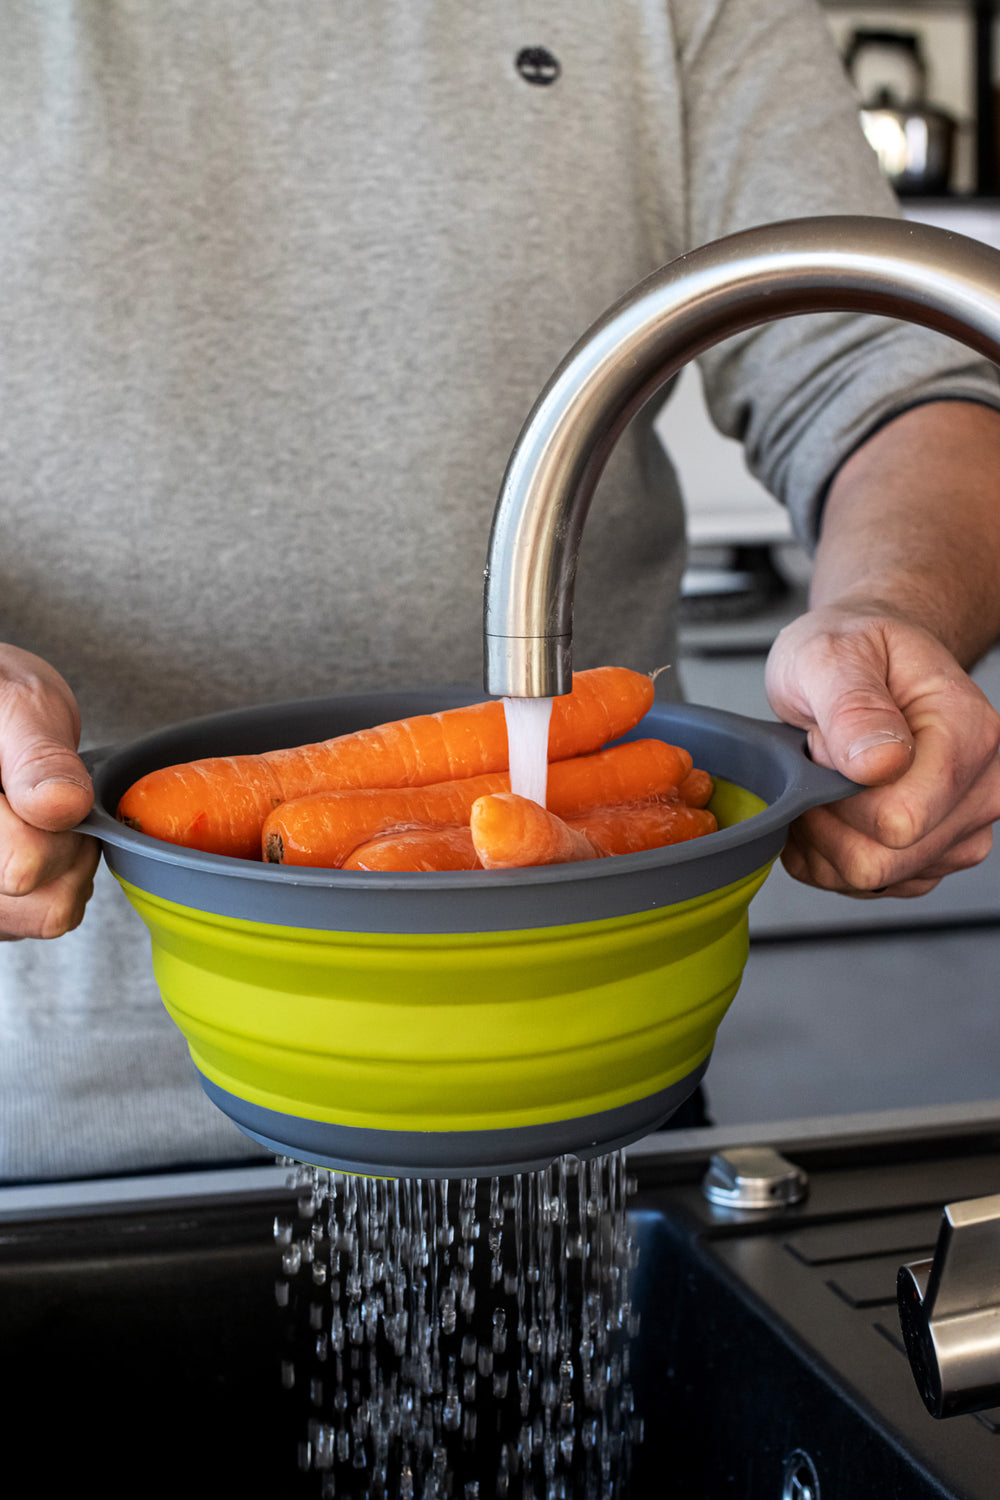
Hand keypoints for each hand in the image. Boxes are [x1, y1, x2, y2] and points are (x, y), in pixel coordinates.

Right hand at [0, 646, 98, 937]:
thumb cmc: (0, 701)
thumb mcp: (21, 705)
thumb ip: (39, 756)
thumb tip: (62, 805)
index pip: (22, 866)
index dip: (54, 822)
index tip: (46, 787)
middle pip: (40, 903)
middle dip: (66, 848)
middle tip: (52, 798)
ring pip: (48, 917)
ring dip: (68, 867)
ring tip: (47, 817)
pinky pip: (47, 918)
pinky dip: (59, 880)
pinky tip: (40, 837)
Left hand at [765, 607, 999, 897]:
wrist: (867, 660)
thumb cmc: (853, 651)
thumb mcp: (829, 654)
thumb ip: (852, 705)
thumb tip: (881, 764)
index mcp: (969, 732)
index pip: (899, 817)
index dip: (837, 790)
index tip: (823, 742)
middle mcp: (981, 788)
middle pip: (883, 858)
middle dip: (826, 818)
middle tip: (817, 761)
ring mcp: (961, 828)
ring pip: (870, 878)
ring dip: (823, 839)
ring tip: (823, 779)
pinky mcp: (932, 856)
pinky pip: (866, 886)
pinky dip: (828, 856)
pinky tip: (824, 810)